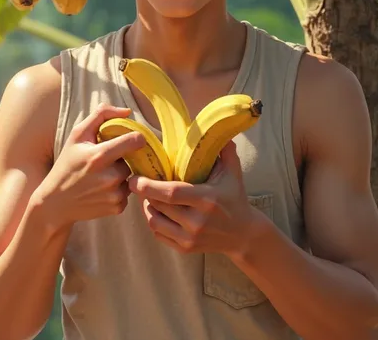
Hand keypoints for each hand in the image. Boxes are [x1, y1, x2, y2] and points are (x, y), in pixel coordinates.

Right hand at [35, 103, 145, 231]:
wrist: (56, 203)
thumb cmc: (67, 164)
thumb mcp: (77, 135)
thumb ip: (101, 115)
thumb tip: (127, 112)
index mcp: (100, 156)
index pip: (134, 140)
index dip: (136, 137)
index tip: (131, 139)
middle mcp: (110, 176)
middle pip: (132, 159)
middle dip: (122, 158)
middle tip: (104, 162)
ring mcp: (115, 194)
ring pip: (130, 175)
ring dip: (121, 174)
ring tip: (102, 176)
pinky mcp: (118, 207)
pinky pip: (128, 192)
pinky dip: (119, 189)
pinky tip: (102, 190)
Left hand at [128, 140, 262, 257]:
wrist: (243, 234)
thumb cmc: (234, 198)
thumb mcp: (233, 173)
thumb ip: (224, 150)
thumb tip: (215, 128)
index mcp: (206, 199)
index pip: (172, 193)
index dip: (149, 186)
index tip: (134, 178)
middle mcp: (197, 221)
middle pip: (159, 206)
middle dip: (145, 193)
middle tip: (138, 181)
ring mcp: (190, 238)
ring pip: (155, 222)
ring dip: (147, 207)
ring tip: (148, 195)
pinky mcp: (185, 249)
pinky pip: (159, 234)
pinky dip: (153, 221)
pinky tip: (156, 210)